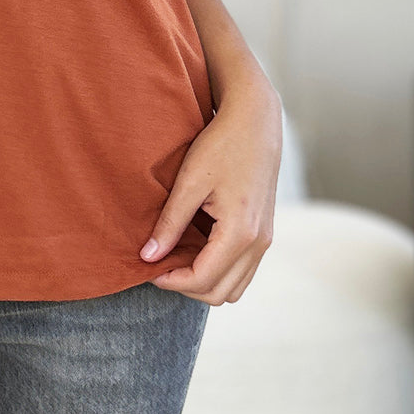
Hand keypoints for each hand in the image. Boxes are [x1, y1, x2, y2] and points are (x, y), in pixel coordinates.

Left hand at [138, 78, 282, 304]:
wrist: (256, 120)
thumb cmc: (221, 144)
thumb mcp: (190, 181)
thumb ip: (170, 223)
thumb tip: (148, 256)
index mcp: (240, 232)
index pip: (203, 279)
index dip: (171, 281)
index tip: (148, 268)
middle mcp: (258, 243)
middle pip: (220, 293)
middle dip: (187, 287)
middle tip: (160, 265)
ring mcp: (265, 239)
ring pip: (235, 287)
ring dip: (206, 283)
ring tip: (177, 259)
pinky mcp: (265, 232)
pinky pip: (243, 270)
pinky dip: (220, 271)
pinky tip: (197, 248)